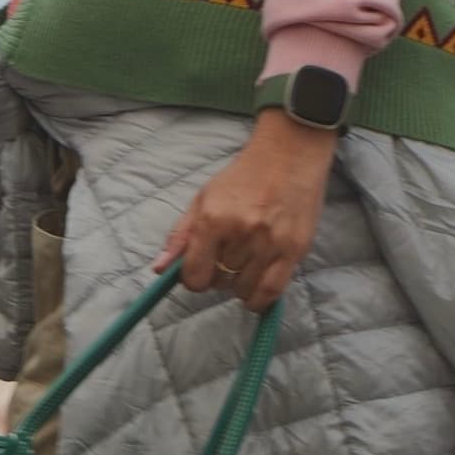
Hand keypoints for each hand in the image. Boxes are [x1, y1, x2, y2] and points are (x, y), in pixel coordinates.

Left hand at [157, 111, 336, 311]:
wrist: (289, 154)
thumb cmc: (243, 177)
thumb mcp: (203, 199)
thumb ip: (180, 236)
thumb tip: (159, 269)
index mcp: (213, 219)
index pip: (194, 274)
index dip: (193, 279)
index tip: (199, 272)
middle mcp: (241, 233)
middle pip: (219, 281)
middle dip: (218, 275)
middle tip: (225, 259)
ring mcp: (270, 243)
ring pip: (244, 289)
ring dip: (239, 285)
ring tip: (243, 267)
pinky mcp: (295, 249)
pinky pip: (272, 291)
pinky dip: (260, 299)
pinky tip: (255, 291)